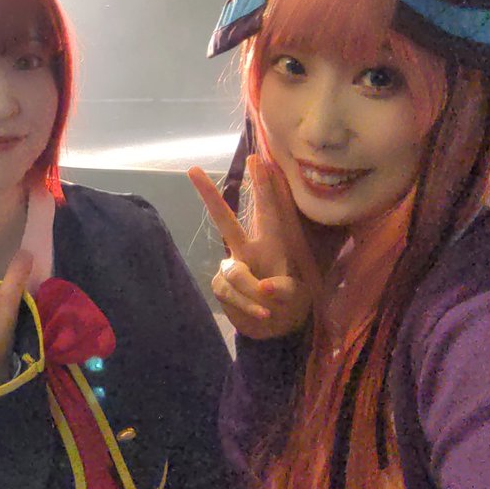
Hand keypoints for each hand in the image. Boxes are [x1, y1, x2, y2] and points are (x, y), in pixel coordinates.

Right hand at [187, 156, 317, 339]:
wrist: (274, 330)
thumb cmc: (290, 303)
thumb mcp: (297, 295)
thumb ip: (283, 289)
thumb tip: (264, 287)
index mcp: (271, 243)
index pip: (266, 210)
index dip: (263, 185)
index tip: (255, 158)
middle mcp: (247, 250)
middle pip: (224, 219)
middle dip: (209, 195)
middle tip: (192, 170)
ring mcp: (231, 267)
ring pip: (235, 272)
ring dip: (254, 293)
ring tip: (269, 309)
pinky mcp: (221, 286)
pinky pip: (230, 292)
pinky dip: (248, 305)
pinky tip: (262, 314)